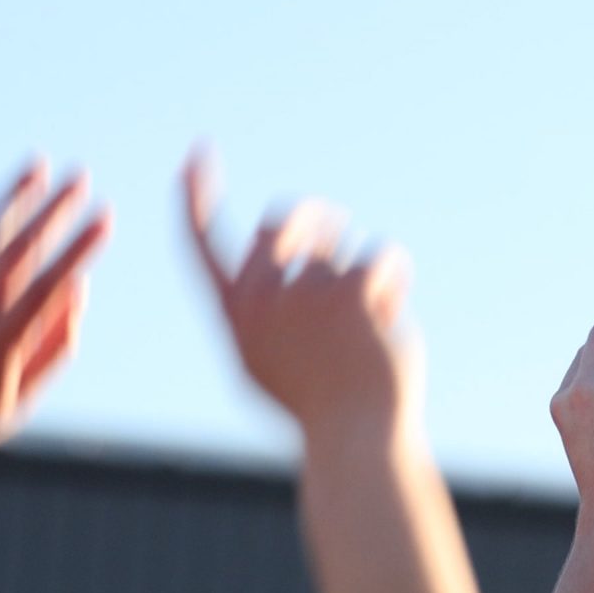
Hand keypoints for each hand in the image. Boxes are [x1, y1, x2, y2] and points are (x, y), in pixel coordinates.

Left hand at [0, 162, 109, 482]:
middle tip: (80, 176)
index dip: (82, 245)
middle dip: (54, 209)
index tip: (106, 214)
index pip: (51, 282)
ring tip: (36, 167)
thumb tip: (78, 290)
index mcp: (1, 347)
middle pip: (18, 250)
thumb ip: (54, 349)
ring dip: (8, 199)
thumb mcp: (16, 403)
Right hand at [182, 151, 413, 437]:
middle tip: (345, 256)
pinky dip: (396, 278)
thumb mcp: (270, 364)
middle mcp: (261, 299)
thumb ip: (262, 311)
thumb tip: (271, 244)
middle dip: (316, 223)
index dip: (198, 198)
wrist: (360, 437)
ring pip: (341, 244)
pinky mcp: (352, 291)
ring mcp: (305, 292)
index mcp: (236, 318)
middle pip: (282, 222)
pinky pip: (382, 254)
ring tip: (369, 322)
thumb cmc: (321, 407)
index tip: (196, 155)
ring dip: (362, 271)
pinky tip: (392, 316)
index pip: (202, 246)